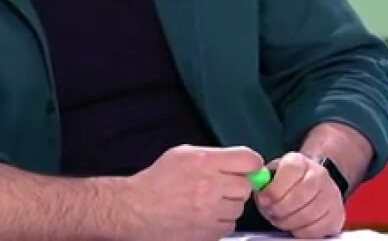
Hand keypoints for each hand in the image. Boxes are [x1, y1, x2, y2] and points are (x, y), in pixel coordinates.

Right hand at [120, 144, 263, 240]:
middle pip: (246, 187)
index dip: (251, 165)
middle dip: (236, 187)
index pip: (249, 160)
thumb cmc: (157, 180)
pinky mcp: (207, 233)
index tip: (248, 169)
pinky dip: (219, 223)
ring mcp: (210, 212)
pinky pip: (228, 227)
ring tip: (207, 203)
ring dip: (228, 207)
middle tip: (221, 188)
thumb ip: (213, 156)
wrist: (136, 208)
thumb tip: (239, 163)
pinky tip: (203, 217)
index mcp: (205, 162)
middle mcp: (211, 186)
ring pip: (238, 209)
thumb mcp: (183, 154)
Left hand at [254, 152, 344, 237]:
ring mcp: (331, 194)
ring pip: (309, 214)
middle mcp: (319, 174)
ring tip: (281, 219)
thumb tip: (261, 193)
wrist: (311, 185)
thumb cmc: (286, 184)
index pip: (291, 171)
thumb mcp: (272, 176)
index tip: (264, 200)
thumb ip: (264, 183)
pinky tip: (295, 225)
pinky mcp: (337, 214)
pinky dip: (302, 231)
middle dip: (281, 209)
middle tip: (272, 212)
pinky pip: (318, 228)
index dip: (275, 189)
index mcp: (299, 162)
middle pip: (300, 195)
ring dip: (289, 222)